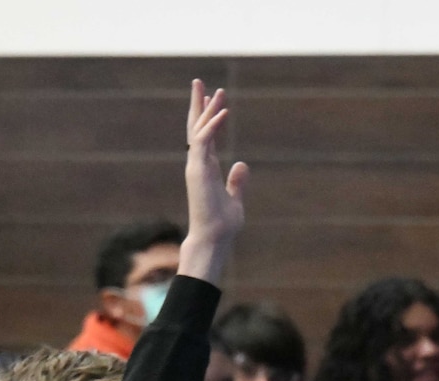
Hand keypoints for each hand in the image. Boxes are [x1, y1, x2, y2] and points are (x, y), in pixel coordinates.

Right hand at [177, 80, 246, 287]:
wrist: (214, 239)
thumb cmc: (222, 225)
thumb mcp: (235, 199)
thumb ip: (237, 182)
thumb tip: (242, 164)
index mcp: (206, 169)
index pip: (205, 137)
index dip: (210, 117)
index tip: (215, 99)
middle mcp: (198, 164)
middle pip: (196, 127)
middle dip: (198, 104)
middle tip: (200, 82)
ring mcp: (196, 166)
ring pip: (198, 130)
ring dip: (206, 109)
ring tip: (214, 89)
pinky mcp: (197, 170)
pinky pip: (203, 142)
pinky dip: (213, 125)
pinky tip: (222, 111)